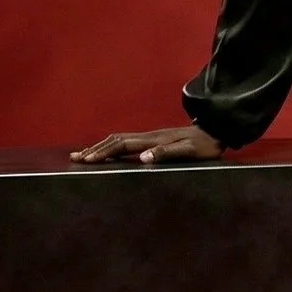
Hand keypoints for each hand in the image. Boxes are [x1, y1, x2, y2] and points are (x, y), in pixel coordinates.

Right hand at [70, 125, 224, 164]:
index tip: (86, 160)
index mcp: (153, 140)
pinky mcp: (155, 140)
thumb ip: (167, 153)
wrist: (217, 131)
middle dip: (95, 149)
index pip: (122, 145)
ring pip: (119, 139)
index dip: (103, 152)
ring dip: (100, 146)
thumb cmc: (204, 146)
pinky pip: (127, 142)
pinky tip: (109, 151)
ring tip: (84, 154)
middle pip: (115, 140)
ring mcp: (151, 137)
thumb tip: (143, 158)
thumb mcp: (189, 151)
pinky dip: (112, 146)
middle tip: (75, 158)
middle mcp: (149, 136)